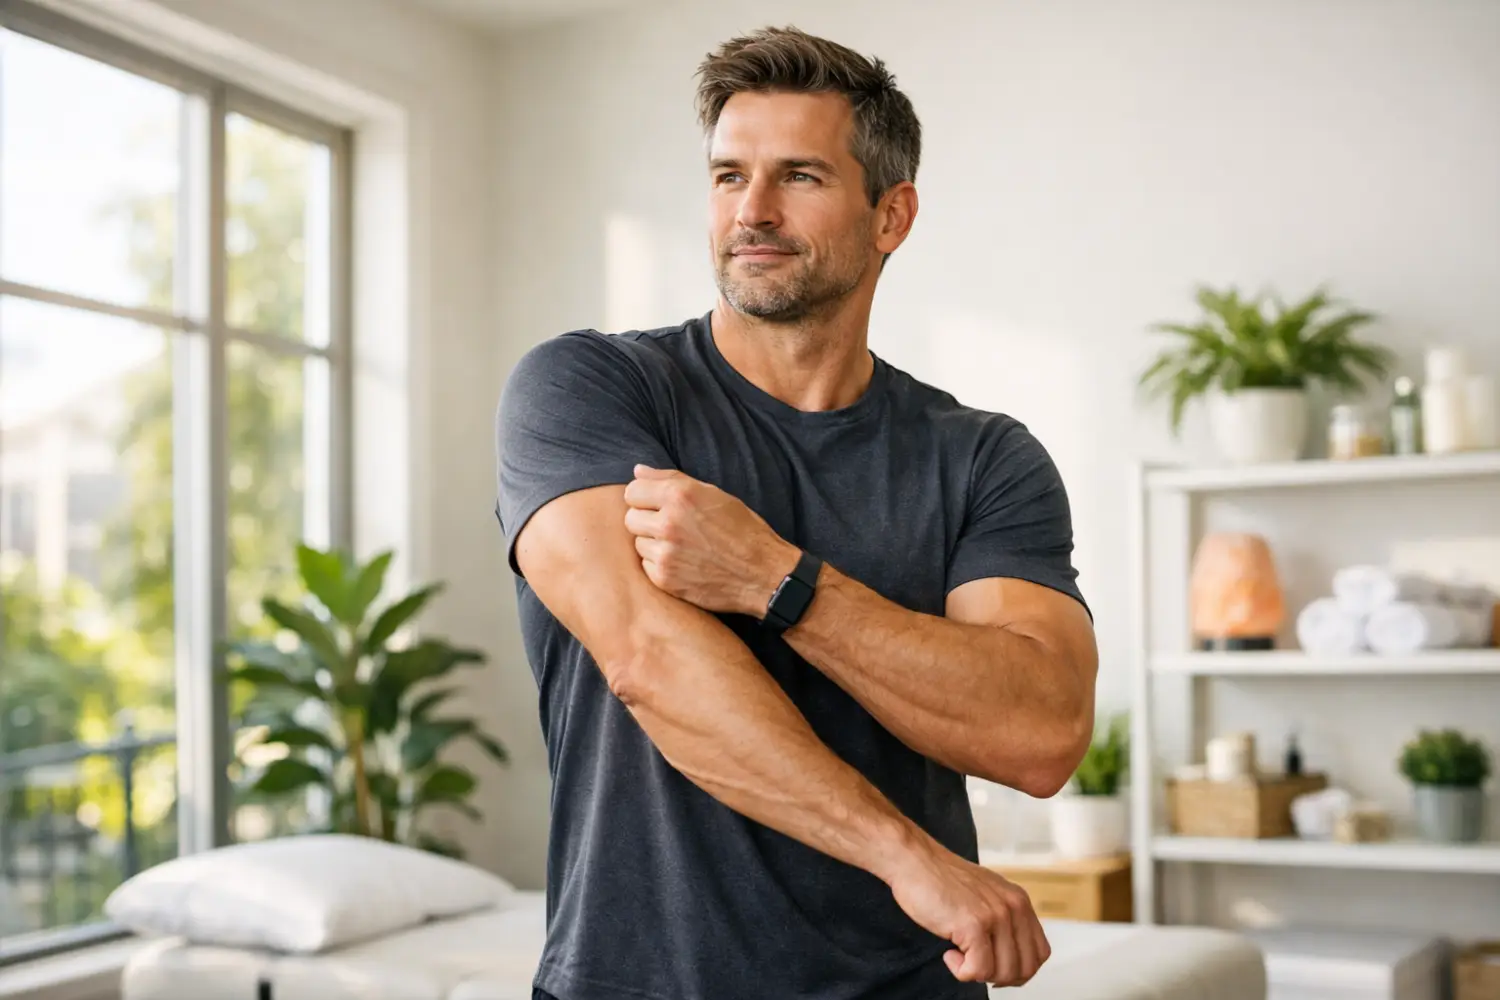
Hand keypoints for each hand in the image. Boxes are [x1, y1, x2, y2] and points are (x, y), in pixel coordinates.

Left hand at [624, 465, 798, 616]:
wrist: (763, 573)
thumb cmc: (742, 530)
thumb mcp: (713, 494)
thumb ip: (670, 479)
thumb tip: (637, 470)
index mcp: (681, 495)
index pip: (632, 490)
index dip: (644, 497)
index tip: (656, 505)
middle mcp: (669, 522)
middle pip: (630, 518)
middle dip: (646, 520)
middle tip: (670, 527)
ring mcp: (666, 553)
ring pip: (637, 542)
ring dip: (653, 543)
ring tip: (680, 545)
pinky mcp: (665, 579)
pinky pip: (646, 565)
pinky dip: (660, 564)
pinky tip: (683, 562)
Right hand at [884, 838, 1049, 987]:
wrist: (914, 860)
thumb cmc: (940, 878)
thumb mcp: (985, 894)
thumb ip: (1003, 919)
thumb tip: (1009, 956)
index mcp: (1019, 900)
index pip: (1039, 953)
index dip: (1019, 969)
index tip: (996, 967)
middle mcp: (1013, 907)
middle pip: (1025, 968)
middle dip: (999, 976)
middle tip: (975, 965)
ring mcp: (995, 916)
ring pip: (1003, 973)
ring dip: (978, 973)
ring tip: (959, 955)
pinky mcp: (974, 925)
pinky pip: (977, 970)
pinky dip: (961, 971)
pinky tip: (949, 954)